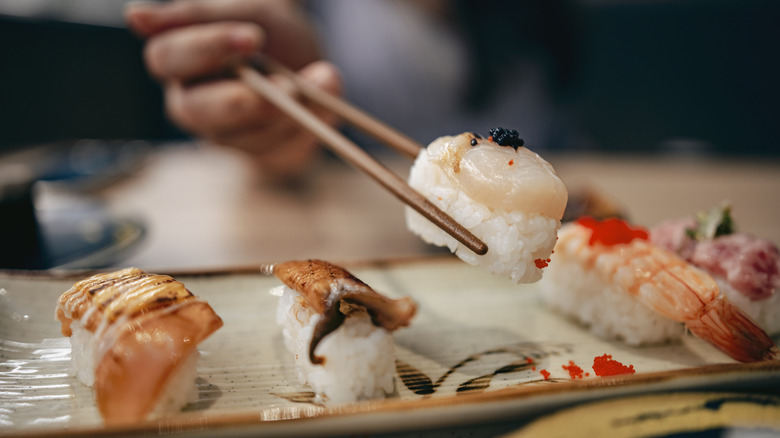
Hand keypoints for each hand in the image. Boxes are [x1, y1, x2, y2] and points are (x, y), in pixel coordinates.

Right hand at [125, 0, 341, 179]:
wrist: (309, 58)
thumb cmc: (268, 31)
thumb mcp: (246, 11)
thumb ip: (197, 15)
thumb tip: (134, 18)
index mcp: (178, 62)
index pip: (166, 57)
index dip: (206, 48)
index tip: (254, 36)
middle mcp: (194, 105)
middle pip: (197, 112)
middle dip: (245, 100)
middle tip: (287, 83)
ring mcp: (228, 137)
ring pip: (245, 138)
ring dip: (291, 112)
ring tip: (325, 78)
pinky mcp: (264, 157)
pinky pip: (280, 154)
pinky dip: (311, 127)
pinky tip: (327, 102)